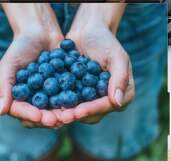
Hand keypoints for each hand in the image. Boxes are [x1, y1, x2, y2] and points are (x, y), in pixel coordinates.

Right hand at [0, 4, 63, 127]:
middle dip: (47, 119)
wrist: (42, 34)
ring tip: (68, 116)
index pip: (20, 112)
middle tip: (57, 120)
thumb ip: (3, 87)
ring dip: (60, 117)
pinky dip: (71, 106)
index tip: (39, 115)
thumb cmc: (20, 47)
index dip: (29, 115)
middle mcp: (28, 103)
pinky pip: (65, 104)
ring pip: (52, 115)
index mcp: (13, 99)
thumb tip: (1, 113)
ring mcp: (45, 100)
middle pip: (37, 118)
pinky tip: (78, 107)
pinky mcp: (59, 95)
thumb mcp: (9, 64)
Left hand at [60, 3, 134, 123]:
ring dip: (65, 115)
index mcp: (123, 93)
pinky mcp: (77, 97)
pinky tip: (47, 108)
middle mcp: (108, 101)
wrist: (86, 32)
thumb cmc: (105, 40)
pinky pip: (67, 104)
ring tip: (53, 116)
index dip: (92, 110)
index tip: (78, 112)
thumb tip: (117, 102)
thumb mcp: (116, 55)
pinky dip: (57, 107)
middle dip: (76, 116)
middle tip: (61, 118)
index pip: (107, 106)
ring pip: (79, 113)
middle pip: (92, 114)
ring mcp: (92, 100)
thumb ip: (120, 77)